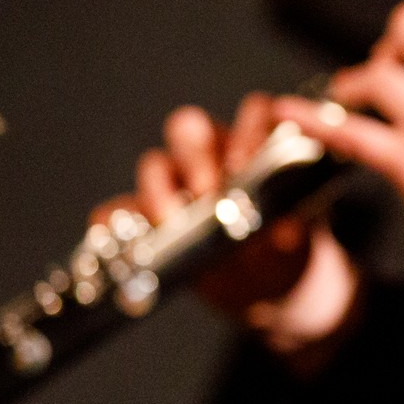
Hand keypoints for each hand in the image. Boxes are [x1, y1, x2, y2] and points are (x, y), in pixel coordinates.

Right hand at [105, 95, 358, 352]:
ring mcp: (171, 184)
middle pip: (189, 128)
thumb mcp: (289, 244)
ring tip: (171, 220)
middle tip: (207, 191)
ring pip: (154, 165)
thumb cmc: (276, 252)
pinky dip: (113, 221)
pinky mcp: (142, 218)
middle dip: (196, 155)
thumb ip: (286, 235)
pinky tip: (117, 236)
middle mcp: (209, 156)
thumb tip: (284, 233)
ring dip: (159, 189)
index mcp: (253, 148)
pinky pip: (116, 211)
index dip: (249, 131)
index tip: (246, 165)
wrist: (258, 288)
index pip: (252, 114)